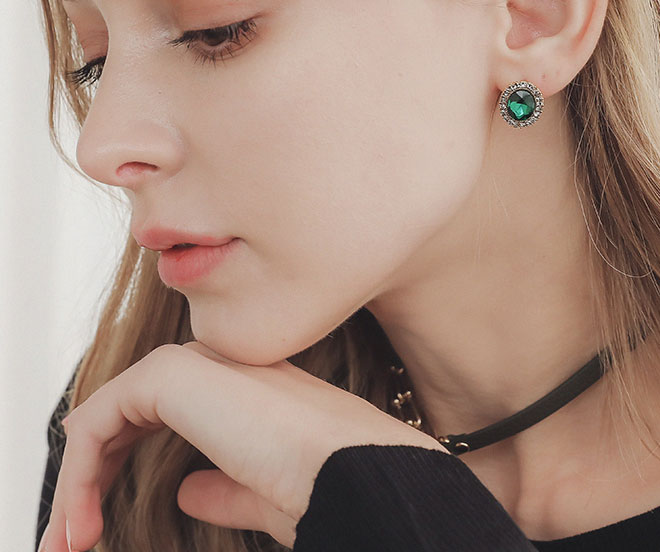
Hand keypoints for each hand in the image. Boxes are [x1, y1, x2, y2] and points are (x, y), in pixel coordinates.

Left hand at [37, 341, 447, 550]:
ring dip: (84, 475)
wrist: (352, 468)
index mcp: (244, 389)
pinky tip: (82, 511)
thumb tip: (190, 492)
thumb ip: (225, 490)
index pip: (166, 412)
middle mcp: (219, 367)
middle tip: (71, 538)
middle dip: (95, 474)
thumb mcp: (263, 496)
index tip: (100, 530)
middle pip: (133, 410)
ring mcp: (198, 363)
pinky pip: (104, 414)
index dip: (126, 466)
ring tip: (69, 538)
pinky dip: (82, 465)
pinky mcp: (177, 373)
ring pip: (114, 410)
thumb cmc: (327, 483)